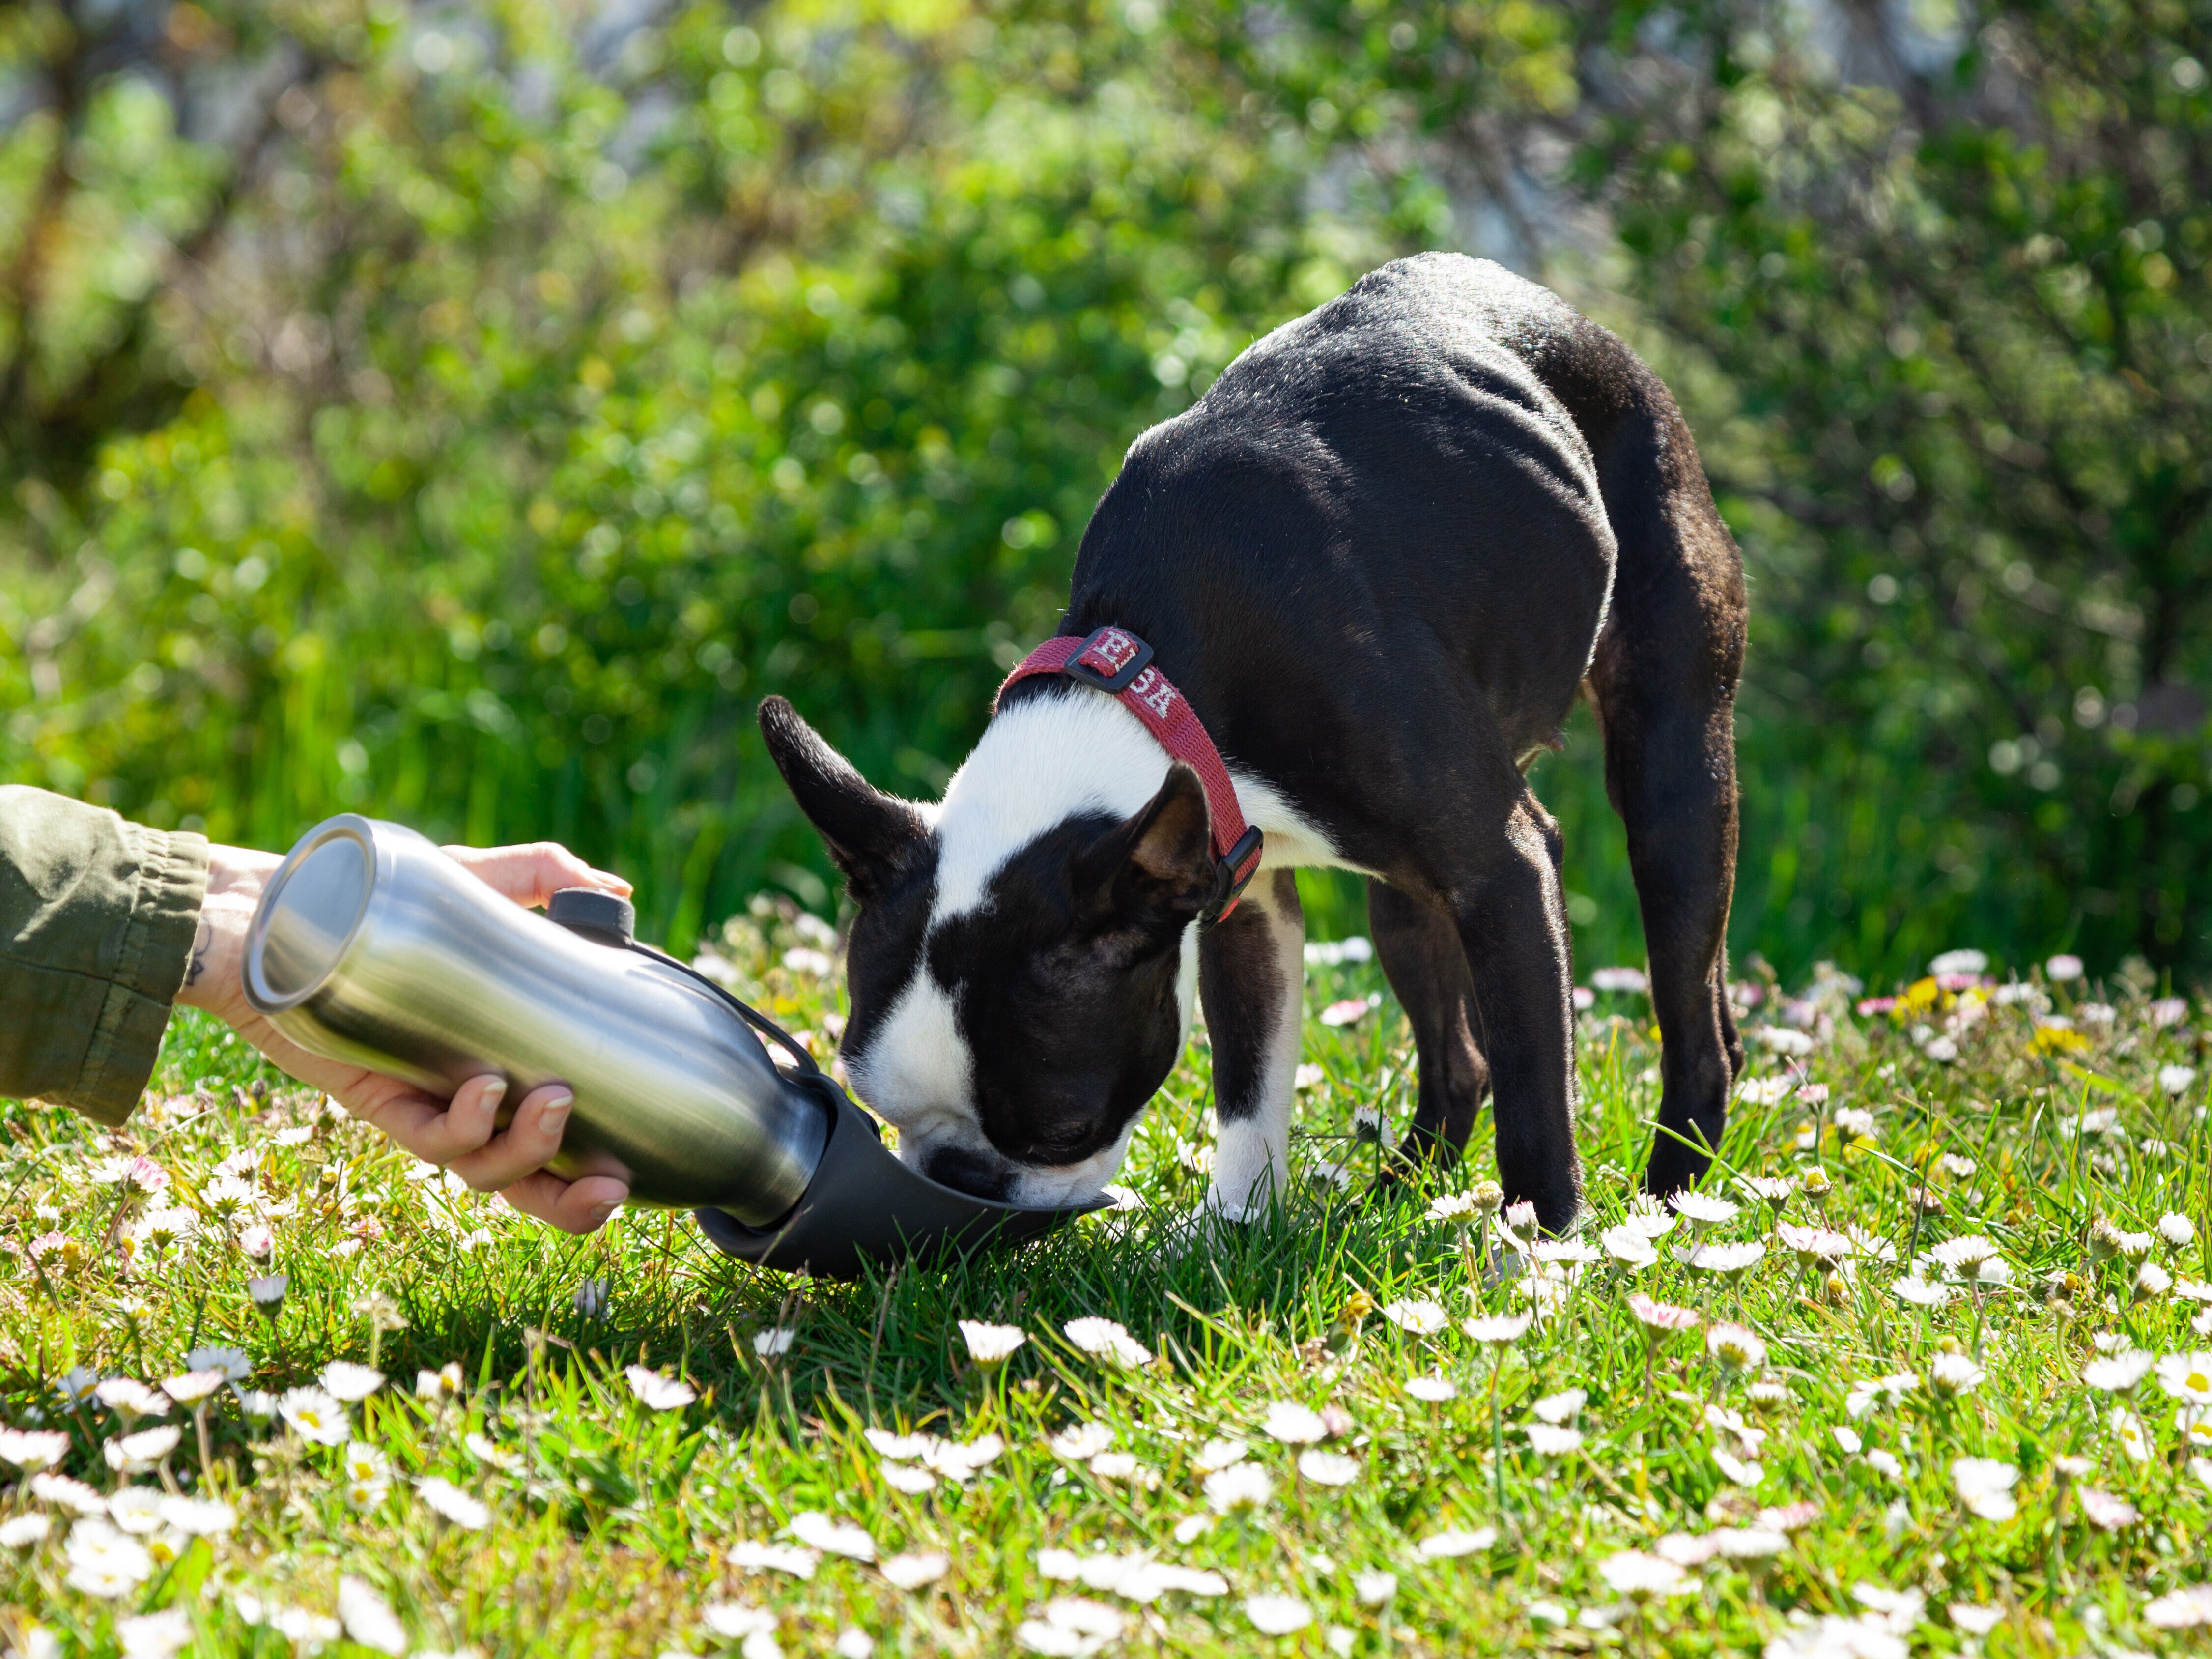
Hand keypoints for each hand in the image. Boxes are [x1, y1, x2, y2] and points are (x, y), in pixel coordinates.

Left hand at [177, 839, 634, 1233]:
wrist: (281, 909)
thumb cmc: (375, 900)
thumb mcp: (474, 881)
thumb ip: (547, 875)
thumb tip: (620, 893)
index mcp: (509, 1064)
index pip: (558, 1144)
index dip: (595, 1176)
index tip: (633, 1177)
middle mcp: (470, 1098)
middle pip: (526, 1182)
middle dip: (572, 1202)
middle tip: (613, 1186)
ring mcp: (425, 1101)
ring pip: (482, 1170)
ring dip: (529, 1153)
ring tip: (554, 1103)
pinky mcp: (376, 1097)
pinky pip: (427, 1137)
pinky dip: (466, 1125)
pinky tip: (489, 1087)